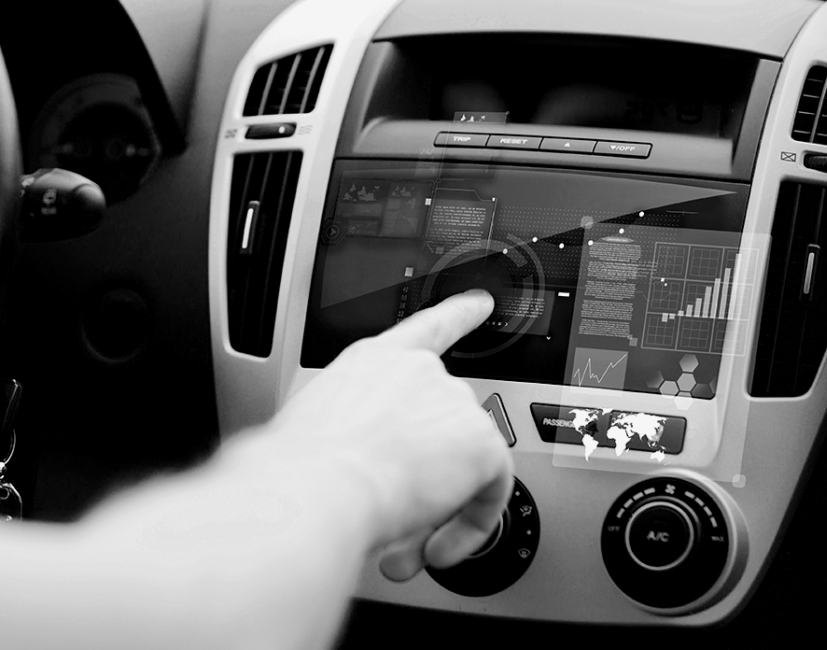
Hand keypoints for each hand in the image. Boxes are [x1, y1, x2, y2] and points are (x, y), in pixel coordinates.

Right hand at [274, 289, 513, 579]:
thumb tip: (337, 472)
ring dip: (436, 509)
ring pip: (463, 462)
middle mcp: (419, 373)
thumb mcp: (309, 434)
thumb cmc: (294, 468)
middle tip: (394, 518)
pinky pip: (491, 491)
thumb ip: (339, 439)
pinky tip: (438, 548)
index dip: (458, 314)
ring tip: (402, 545)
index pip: (426, 329)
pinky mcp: (480, 442)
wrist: (313, 487)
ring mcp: (453, 403)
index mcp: (374, 362)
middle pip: (443, 423)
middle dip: (421, 476)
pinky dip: (469, 526)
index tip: (480, 303)